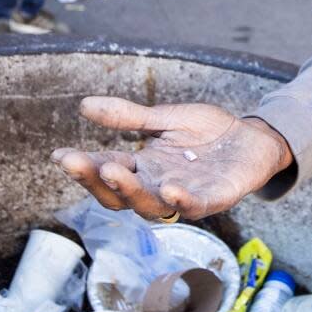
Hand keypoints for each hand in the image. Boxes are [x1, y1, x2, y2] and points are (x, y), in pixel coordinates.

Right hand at [51, 97, 293, 220]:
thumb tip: (84, 105)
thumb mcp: (165, 118)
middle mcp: (157, 186)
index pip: (105, 170)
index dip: (82, 166)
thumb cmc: (208, 132)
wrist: (253, 137)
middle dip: (96, 180)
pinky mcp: (215, 198)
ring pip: (150, 205)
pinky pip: (195, 206)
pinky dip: (181, 200)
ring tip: (113, 170)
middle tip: (76, 162)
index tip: (59, 155)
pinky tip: (169, 188)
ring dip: (131, 191)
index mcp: (143, 168)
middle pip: (119, 195)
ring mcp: (185, 196)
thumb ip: (129, 117)